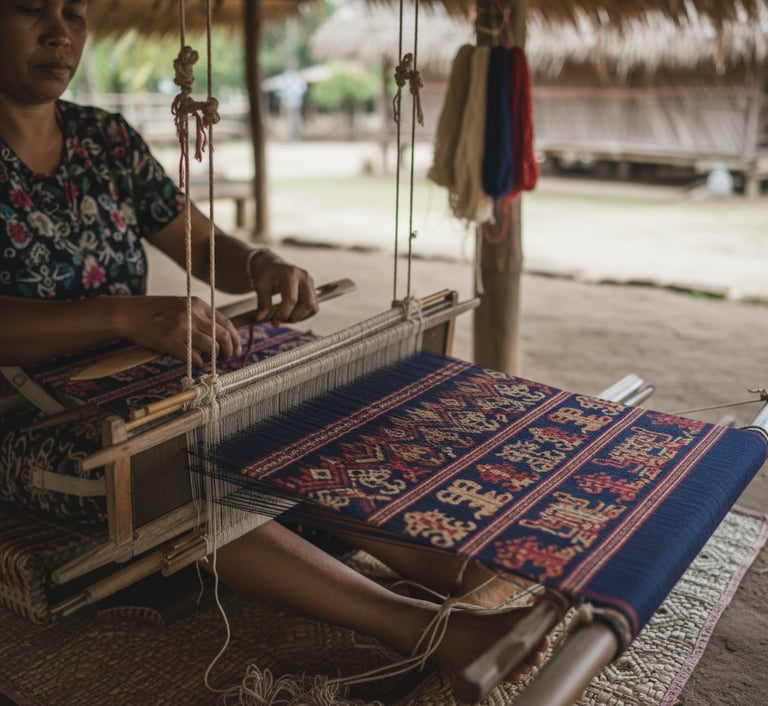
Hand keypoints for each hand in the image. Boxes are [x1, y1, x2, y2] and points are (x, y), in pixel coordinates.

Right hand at [116, 295, 241, 368]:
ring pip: (212, 348)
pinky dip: (200, 364)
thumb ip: (200, 316)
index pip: (225, 322)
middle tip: (228, 358)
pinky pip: (195, 358)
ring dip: (216, 358)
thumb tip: (220, 335)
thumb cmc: (155, 312)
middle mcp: (192, 314)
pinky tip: (199, 365)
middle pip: (222, 336)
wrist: (128, 314)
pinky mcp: (171, 342)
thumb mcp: (181, 306)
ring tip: (213, 362)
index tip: (236, 348)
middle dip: (229, 350)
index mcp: (197, 304)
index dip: (234, 338)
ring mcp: (182, 329)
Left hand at [247, 250, 318, 324]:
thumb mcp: (260, 285)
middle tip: (281, 321)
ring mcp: (310, 283)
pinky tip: (292, 314)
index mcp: (290, 274)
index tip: (273, 322)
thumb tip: (261, 319)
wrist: (272, 264)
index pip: (291, 300)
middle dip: (294, 317)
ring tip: (286, 317)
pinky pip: (314, 307)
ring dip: (300, 317)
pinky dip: (304, 315)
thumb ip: (263, 303)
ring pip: (313, 307)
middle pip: (307, 304)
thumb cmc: (266, 273)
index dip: (283, 314)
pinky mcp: (313, 289)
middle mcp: (304, 278)